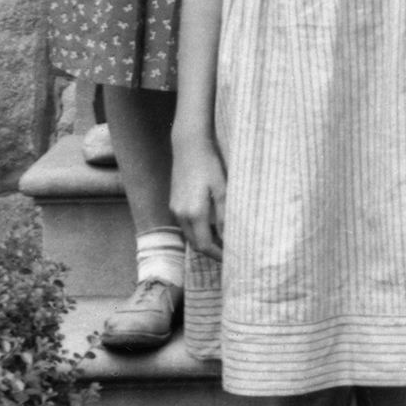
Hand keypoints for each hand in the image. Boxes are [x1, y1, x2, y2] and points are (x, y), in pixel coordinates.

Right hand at [171, 139, 226, 259]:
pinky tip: (210, 225)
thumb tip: (228, 238)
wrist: (189, 146)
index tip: (231, 259)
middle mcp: (180, 214)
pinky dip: (197, 230)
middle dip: (211, 251)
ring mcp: (175, 209)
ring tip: (222, 240)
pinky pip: (185, 225)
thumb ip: (224, 215)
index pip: (205, 245)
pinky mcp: (174, 203)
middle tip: (228, 252)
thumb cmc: (210, 164)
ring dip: (203, 241)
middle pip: (195, 244)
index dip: (218, 255)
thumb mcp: (222, 189)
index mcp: (194, 212)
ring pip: (189, 235)